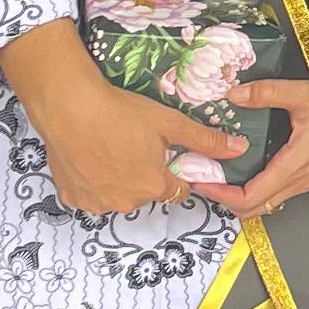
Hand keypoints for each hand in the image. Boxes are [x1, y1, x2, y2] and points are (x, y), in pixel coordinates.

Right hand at [0, 17, 242, 215]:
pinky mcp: (72, 197)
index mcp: (154, 186)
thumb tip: (239, 148)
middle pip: (146, 193)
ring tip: (109, 148)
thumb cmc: (119, 112)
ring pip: (117, 195)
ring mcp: (97, 203)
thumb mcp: (170, 122)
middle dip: (145, 175)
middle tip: (132, 145)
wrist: (69, 106)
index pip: (178, 190)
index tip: (164, 155)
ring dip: (117, 180)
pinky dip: (92, 181)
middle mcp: (126, 202)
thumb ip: (205, 141)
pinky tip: (89, 157)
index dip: (175, 172)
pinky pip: (90, 194)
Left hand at [205, 70, 308, 220]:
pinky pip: (280, 191)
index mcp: (297, 164)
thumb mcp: (305, 93)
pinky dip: (258, 187)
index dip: (222, 195)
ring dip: (241, 195)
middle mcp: (302, 179)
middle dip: (226, 200)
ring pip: (268, 202)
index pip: (252, 197)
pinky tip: (248, 164)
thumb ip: (266, 93)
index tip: (201, 181)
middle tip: (204, 178)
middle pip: (256, 209)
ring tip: (220, 173)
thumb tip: (233, 94)